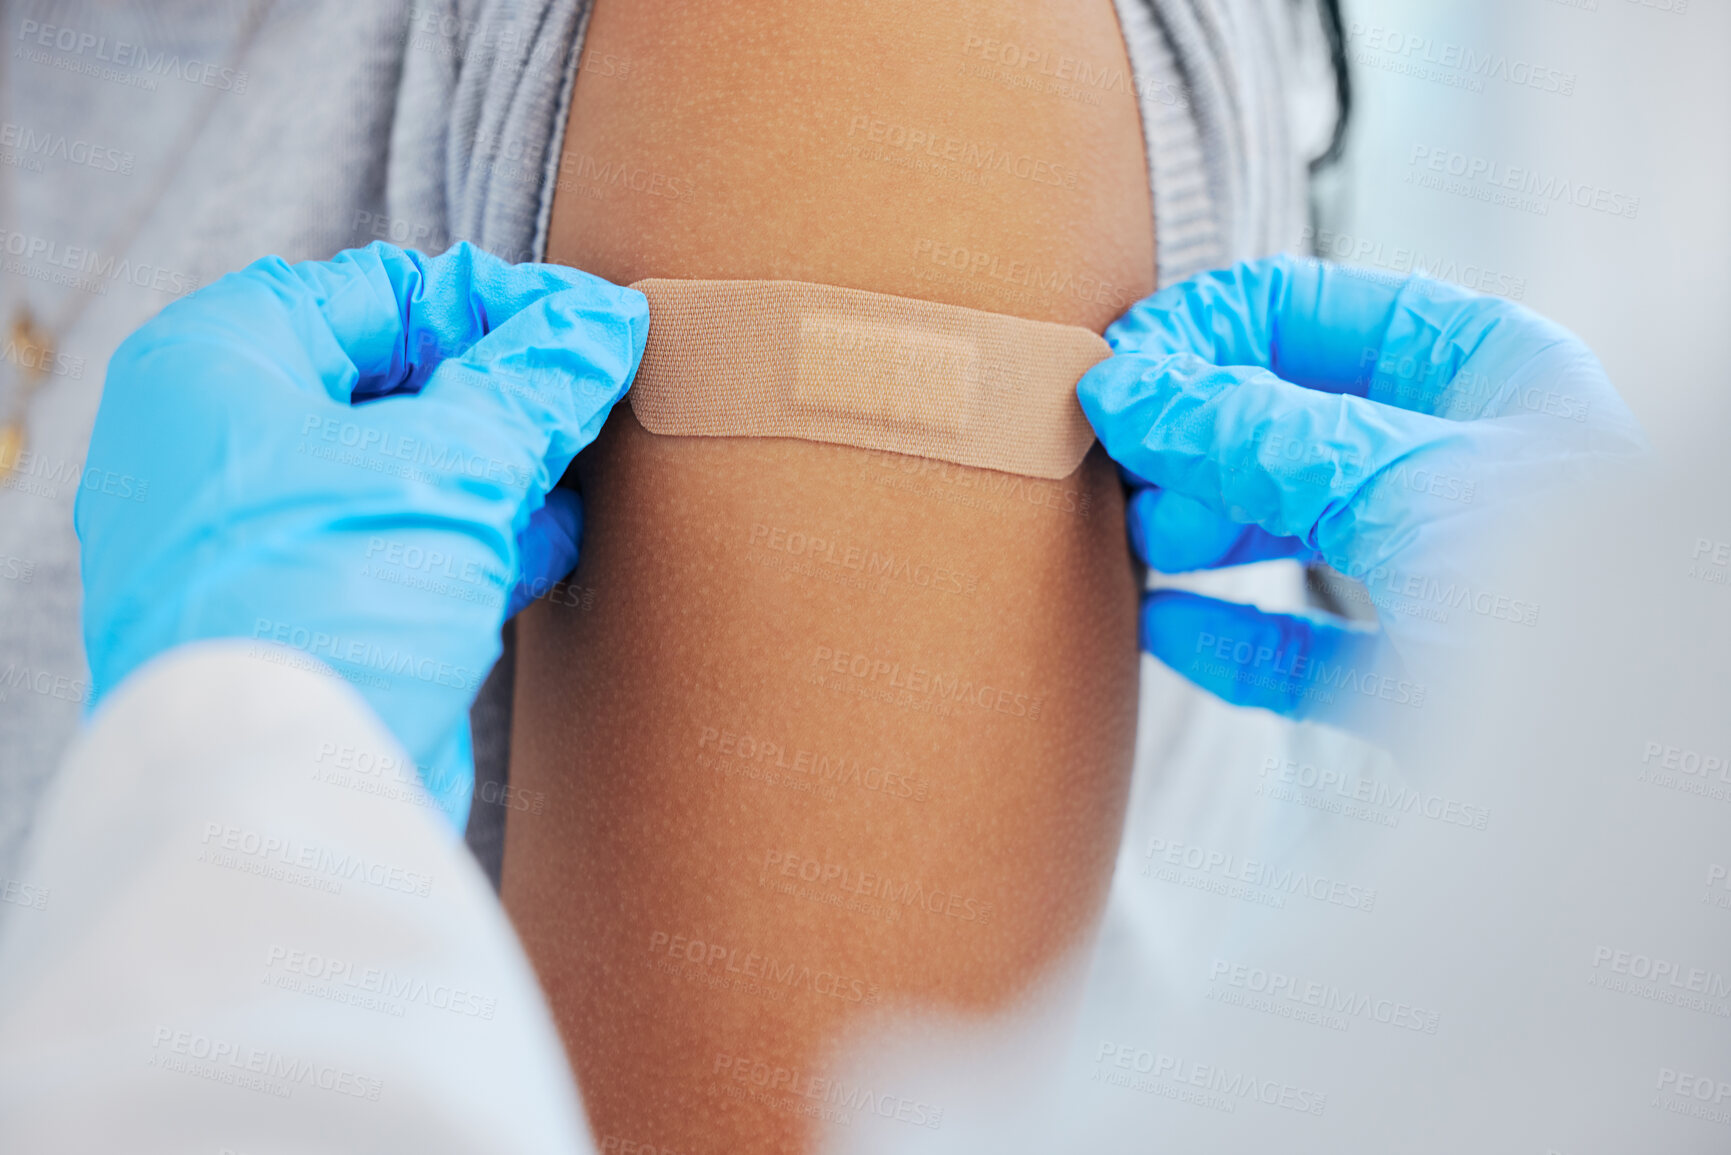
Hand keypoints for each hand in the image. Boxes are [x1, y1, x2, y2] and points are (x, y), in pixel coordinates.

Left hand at [77, 241, 648, 827]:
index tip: (593, 324)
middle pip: (396, 376)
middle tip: (601, 389)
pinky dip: (483, 534)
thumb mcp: (448, 467)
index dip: (498, 304)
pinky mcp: (312, 612)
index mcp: (219, 365)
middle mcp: (225, 441)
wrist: (280, 798)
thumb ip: (532, 386)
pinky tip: (561, 538)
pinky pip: (408, 543)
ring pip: (408, 465)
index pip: (382, 292)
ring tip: (596, 459)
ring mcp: (265, 534)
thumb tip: (602, 322)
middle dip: (506, 387)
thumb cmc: (321, 604)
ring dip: (505, 463)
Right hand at [1078, 254, 1644, 732]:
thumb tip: (1132, 390)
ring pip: (1283, 525)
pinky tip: (1168, 629)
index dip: (1200, 333)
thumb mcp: (1408, 486)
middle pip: (1280, 417)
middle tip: (1122, 473)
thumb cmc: (1585, 616)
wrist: (1637, 791)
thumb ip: (1258, 435)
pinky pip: (1296, 644)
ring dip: (1199, 530)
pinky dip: (1226, 637)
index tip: (1115, 379)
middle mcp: (1457, 463)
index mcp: (1487, 374)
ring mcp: (1432, 572)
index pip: (1308, 312)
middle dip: (1190, 438)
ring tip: (1144, 544)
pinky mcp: (1409, 681)